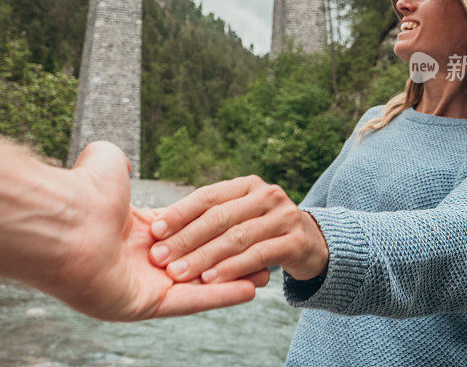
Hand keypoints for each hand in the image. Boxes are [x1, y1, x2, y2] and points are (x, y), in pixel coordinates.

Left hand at [40, 143, 268, 320]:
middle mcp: (141, 261)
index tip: (238, 224)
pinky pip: (192, 302)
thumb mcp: (107, 163)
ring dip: (233, 279)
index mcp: (135, 231)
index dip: (211, 229)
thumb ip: (117, 160)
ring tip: (267, 274)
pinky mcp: (146, 305)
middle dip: (228, 259)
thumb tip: (120, 161)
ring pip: (200, 285)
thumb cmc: (82, 190)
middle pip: (196, 260)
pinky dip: (223, 296)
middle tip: (262, 256)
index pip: (183, 232)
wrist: (63, 220)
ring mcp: (143, 285)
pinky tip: (252, 287)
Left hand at [147, 175, 328, 283]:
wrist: (312, 245)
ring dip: (204, 257)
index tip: (154, 231)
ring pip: (237, 238)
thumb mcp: (238, 215)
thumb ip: (208, 216)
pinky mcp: (296, 242)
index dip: (180, 213)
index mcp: (247, 185)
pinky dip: (231, 269)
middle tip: (159, 258)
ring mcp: (284, 217)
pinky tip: (210, 281)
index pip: (208, 196)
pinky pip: (257, 256)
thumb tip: (156, 224)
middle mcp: (267, 195)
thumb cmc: (261, 233)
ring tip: (178, 273)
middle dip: (186, 238)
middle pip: (220, 217)